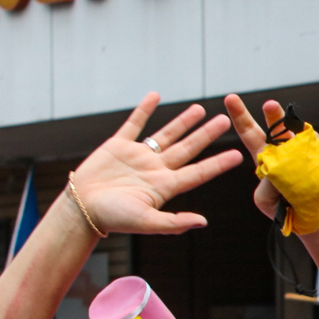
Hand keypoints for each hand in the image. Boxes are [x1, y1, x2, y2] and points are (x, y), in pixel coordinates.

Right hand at [67, 93, 241, 234]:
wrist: (81, 209)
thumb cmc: (113, 218)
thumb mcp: (146, 221)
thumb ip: (174, 222)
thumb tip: (203, 222)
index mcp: (165, 186)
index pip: (198, 172)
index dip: (218, 163)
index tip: (238, 155)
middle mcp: (156, 169)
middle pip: (187, 148)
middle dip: (206, 134)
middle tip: (225, 120)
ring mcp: (138, 156)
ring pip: (166, 135)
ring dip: (183, 121)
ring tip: (200, 109)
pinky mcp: (118, 146)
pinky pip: (134, 124)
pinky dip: (145, 109)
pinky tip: (156, 96)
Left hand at [224, 94, 318, 233]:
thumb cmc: (288, 209)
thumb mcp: (266, 202)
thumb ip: (265, 187)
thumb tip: (278, 169)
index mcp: (266, 158)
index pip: (249, 134)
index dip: (240, 116)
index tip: (231, 98)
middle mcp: (286, 151)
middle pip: (277, 128)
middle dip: (273, 115)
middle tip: (269, 105)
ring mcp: (307, 152)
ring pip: (303, 137)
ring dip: (301, 137)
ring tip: (300, 144)